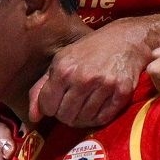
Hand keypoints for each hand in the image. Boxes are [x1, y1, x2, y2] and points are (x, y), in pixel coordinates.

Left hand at [29, 20, 155, 132]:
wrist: (126, 39)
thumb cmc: (90, 50)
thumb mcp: (61, 61)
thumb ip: (41, 88)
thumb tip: (33, 117)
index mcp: (64, 68)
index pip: (47, 106)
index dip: (50, 107)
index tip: (57, 101)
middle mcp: (83, 78)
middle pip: (65, 116)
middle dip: (65, 114)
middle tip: (72, 104)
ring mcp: (104, 85)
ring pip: (83, 120)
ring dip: (82, 117)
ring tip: (84, 106)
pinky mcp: (122, 92)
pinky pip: (102, 119)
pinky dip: (97, 118)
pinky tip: (97, 108)